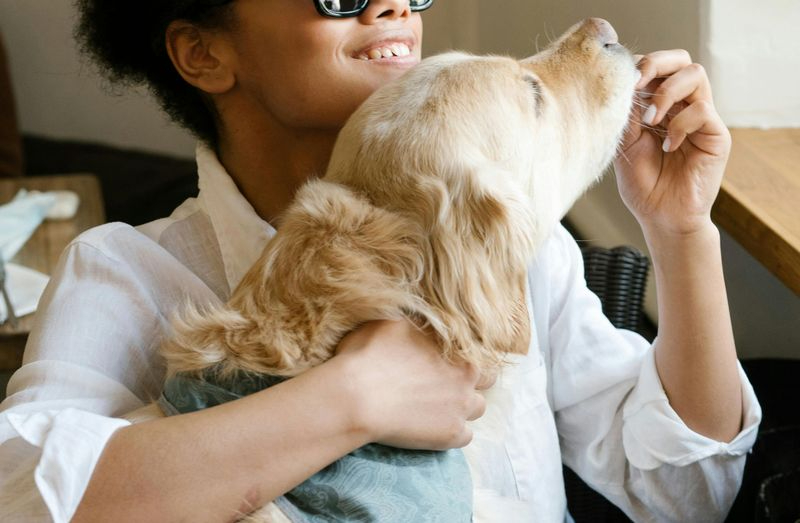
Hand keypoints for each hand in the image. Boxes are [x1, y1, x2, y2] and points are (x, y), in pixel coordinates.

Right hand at [335, 319, 492, 449]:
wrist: (357, 397)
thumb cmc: (368, 356)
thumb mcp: (392, 323)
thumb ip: (417, 323)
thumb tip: (422, 321)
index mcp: (455, 345)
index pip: (476, 349)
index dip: (461, 355)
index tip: (446, 361)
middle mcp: (467, 374)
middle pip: (487, 378)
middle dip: (470, 380)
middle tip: (446, 383)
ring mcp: (462, 406)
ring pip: (478, 407)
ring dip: (463, 406)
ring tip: (438, 407)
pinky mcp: (452, 434)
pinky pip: (466, 436)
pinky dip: (452, 432)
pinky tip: (432, 428)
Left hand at [614, 50, 731, 236]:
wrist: (661, 218)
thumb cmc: (643, 185)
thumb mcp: (625, 146)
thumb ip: (627, 115)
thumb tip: (623, 82)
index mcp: (659, 105)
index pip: (656, 67)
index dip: (639, 66)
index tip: (619, 82)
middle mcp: (682, 106)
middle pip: (681, 60)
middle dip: (657, 63)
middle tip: (638, 82)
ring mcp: (701, 119)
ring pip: (695, 75)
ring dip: (666, 92)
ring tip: (650, 121)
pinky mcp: (716, 135)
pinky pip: (702, 109)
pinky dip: (680, 123)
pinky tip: (668, 146)